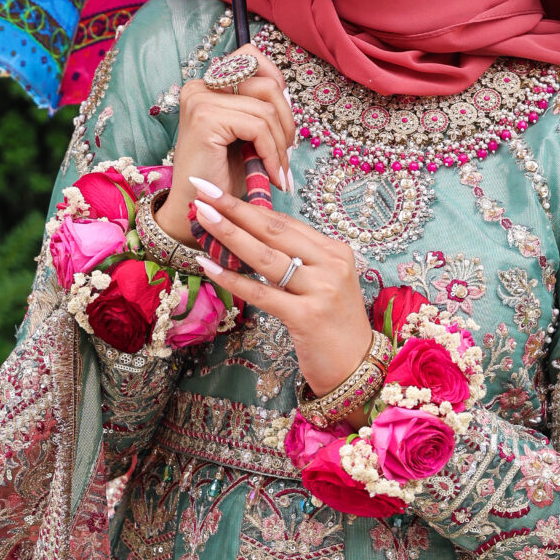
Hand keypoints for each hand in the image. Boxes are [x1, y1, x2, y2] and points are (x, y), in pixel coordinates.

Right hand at [155, 50, 295, 242]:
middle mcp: (200, 86)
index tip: (284, 121)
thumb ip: (261, 108)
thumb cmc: (222, 176)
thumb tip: (289, 97)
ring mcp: (200, 99)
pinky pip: (258, 127)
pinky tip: (272, 175)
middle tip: (286, 155)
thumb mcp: (247, 135)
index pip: (252, 57)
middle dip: (287, 122)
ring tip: (279, 171)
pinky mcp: (205, 118)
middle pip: (267, 84)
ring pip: (267, 109)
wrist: (198, 210)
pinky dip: (272, 154)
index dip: (278, 82)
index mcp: (208, 85)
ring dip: (281, 145)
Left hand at [184, 180, 374, 401]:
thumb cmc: (334, 326)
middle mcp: (331, 265)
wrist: (356, 370)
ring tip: (202, 216)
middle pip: (274, 230)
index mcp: (335, 251)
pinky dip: (233, 278)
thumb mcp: (324, 284)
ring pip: (265, 257)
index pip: (285, 223)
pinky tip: (209, 265)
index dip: (250, 205)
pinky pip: (262, 292)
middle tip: (203, 189)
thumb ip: (298, 260)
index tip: (220, 191)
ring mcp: (321, 289)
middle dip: (235, 207)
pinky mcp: (307, 316)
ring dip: (230, 234)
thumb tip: (253, 236)